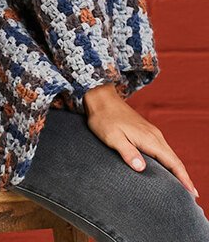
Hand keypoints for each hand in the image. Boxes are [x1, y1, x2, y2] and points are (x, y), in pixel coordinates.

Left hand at [83, 83, 198, 198]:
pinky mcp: (146, 131)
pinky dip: (168, 160)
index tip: (192, 192)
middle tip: (191, 195)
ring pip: (169, 153)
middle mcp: (154, 135)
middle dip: (184, 176)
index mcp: (149, 138)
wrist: (101, 98)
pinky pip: (162, 148)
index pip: (172, 162)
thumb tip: (141, 168)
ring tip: (182, 185)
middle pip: (174, 159)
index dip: (183, 178)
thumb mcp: (112, 137)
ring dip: (177, 169)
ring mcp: (151, 132)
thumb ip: (127, 152)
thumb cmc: (104, 118)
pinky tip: (166, 167)